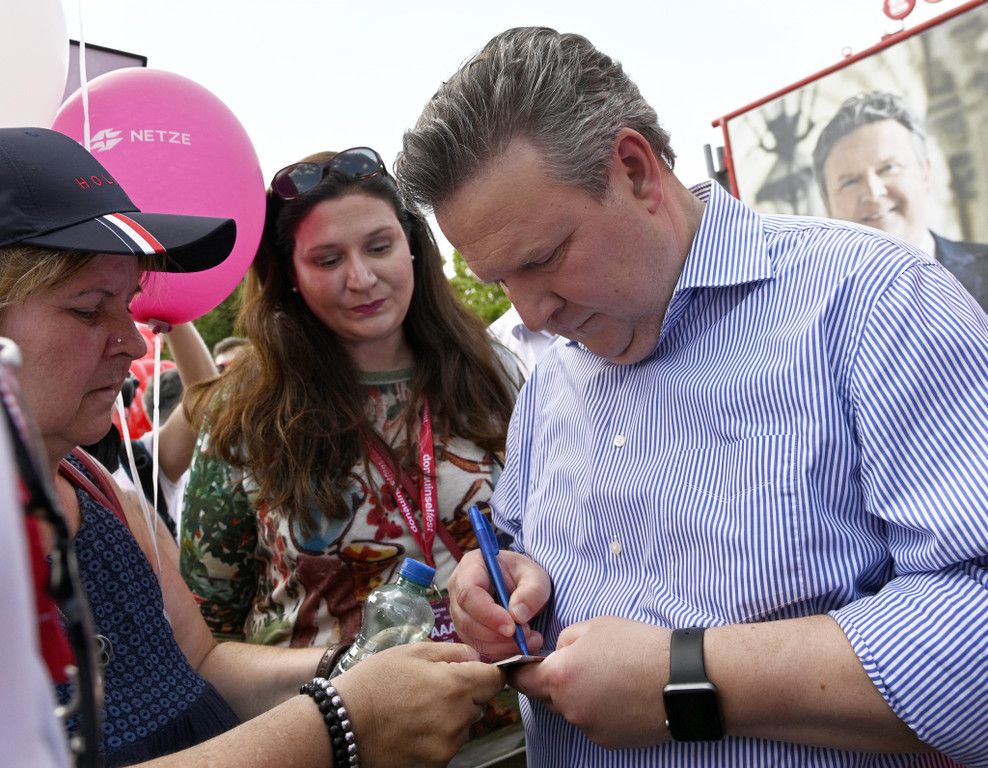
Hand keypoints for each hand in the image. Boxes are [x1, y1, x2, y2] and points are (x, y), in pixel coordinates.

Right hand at [333, 641, 505, 767]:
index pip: (495, 679)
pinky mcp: (436, 764)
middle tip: (433, 687)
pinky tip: (413, 726)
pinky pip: (448, 744)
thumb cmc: (374, 683)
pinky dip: (438, 735)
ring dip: (452, 716)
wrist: (341, 725)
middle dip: (465, 693)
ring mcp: (447, 745)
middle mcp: (458, 719)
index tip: (473, 671)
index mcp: (456, 686)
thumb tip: (475, 656)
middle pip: (480, 702)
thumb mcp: (412, 652)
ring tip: (418, 707)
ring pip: (465, 725)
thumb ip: (452, 652)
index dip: (486, 671)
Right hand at [447, 549, 548, 658]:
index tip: (512, 627)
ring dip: (502, 645)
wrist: (523, 587)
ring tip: (530, 640)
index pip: (469, 593)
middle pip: (467, 620)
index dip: (488, 613)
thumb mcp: (536, 577)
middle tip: (527, 636)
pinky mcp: (467, 632)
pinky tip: (520, 645)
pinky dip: (500, 651)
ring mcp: (460, 613)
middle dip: (497, 634)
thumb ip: (532, 591)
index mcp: (471, 567)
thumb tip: (517, 615)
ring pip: (472, 637)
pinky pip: (478, 647)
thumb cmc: (525, 576)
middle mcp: (458, 591)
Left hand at [511, 617, 671, 747]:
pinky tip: (621, 693)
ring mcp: (589, 727)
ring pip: (571, 708)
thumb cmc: (641, 647)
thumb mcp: (595, 626)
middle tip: (582, 663)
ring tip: (610, 676)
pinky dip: (599, 709)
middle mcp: (569, 707)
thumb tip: (558, 653)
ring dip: (580, 695)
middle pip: (546, 695)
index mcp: (560, 676)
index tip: (519, 665)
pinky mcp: (608, 740)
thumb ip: (565, 640)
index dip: (518, 669)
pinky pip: (592, 722)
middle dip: (555, 680)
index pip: (521, 679)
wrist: (683, 679)